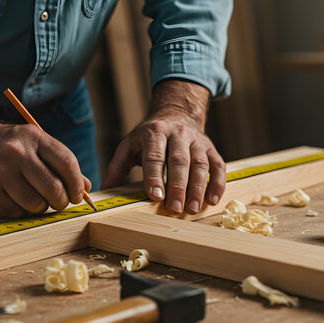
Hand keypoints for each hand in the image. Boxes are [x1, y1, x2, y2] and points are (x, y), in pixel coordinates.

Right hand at [0, 93, 89, 216]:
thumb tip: (86, 187)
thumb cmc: (7, 145)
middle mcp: (17, 152)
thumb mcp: (34, 144)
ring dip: (38, 208)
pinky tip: (12, 199)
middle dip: (60, 201)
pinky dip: (17, 211)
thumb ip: (59, 163)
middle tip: (57, 203)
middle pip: (53, 188)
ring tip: (30, 198)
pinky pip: (13, 212)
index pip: (67, 163)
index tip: (76, 196)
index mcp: (34, 137)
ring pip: (34, 204)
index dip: (77, 185)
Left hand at [101, 80, 225, 213]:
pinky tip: (213, 200)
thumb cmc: (149, 138)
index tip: (155, 196)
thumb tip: (105, 189)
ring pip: (200, 164)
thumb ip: (117, 167)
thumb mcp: (129, 146)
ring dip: (198, 188)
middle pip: (179, 161)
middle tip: (175, 208)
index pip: (155, 156)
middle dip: (178, 186)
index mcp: (154, 133)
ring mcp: (197, 140)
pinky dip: (217, 183)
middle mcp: (178, 134)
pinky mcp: (211, 148)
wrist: (176, 114)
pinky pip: (218, 165)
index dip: (155, 176)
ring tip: (193, 208)